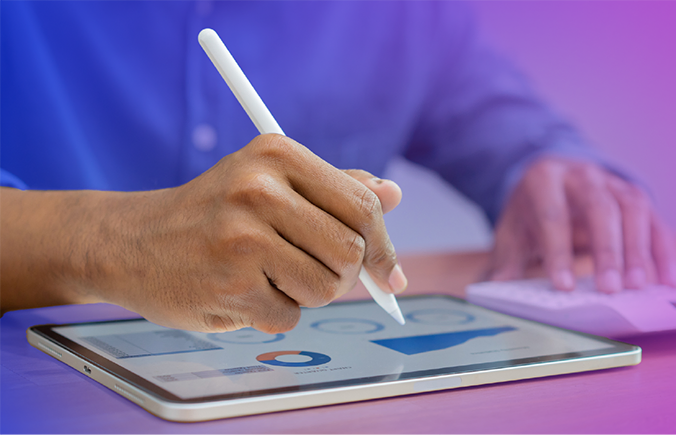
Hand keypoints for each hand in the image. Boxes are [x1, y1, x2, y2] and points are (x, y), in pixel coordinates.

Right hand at [0, 134, 405, 331]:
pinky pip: (289, 317)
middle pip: (350, 251)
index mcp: (277, 155)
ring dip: (307, 294)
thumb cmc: (213, 212)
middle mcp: (260, 190)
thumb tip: (393, 193)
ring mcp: (242, 238)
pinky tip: (244, 292)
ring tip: (270, 277)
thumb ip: (333, 188)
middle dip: (343, 275)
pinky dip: (274, 313)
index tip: (389, 273)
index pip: (362, 206)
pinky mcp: (229, 285)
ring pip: (326, 288)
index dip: (383, 245)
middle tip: (317, 274)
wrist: (132, 242)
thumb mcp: (270, 182)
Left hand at [488, 157, 675, 292]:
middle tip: (609, 290)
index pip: (552, 214)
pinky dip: (663, 251)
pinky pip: (655, 221)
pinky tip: (668, 280)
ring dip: (637, 250)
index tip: (563, 287)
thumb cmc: (531, 209)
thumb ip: (506, 259)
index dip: (558, 250)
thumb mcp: (511, 229)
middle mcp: (582, 175)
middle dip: (605, 249)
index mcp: (544, 179)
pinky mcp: (635, 196)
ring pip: (633, 209)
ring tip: (637, 287)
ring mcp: (613, 183)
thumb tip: (497, 287)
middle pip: (598, 207)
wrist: (552, 177)